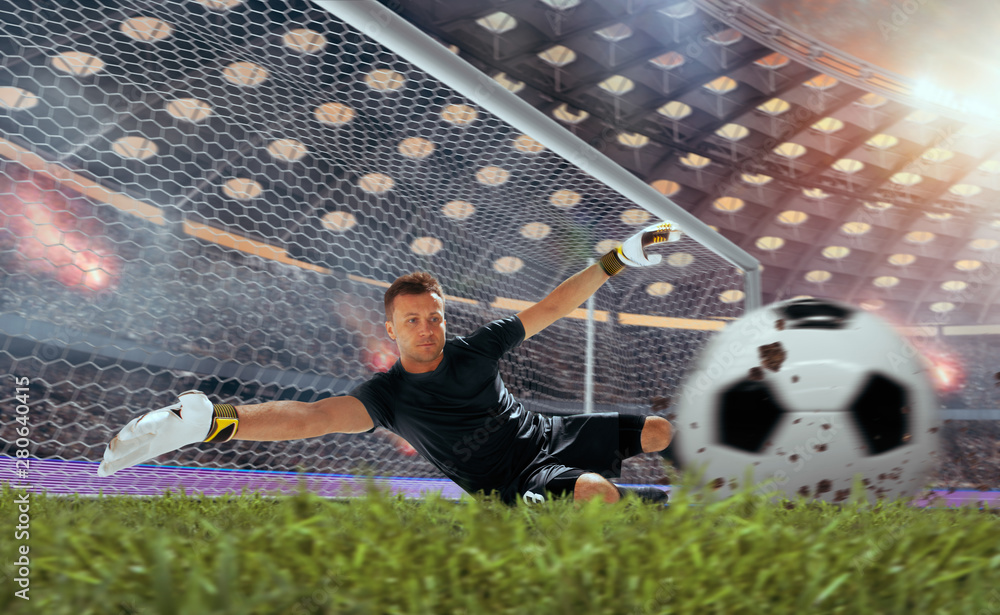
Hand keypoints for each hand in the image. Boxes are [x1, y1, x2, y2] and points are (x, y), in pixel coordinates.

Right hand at [98, 391, 237, 476]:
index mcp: (162, 416)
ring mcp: (146, 439)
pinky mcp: (147, 449)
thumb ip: (194, 401)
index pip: (150, 422)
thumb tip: (188, 395)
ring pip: (128, 448)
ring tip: (103, 466)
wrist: (196, 422)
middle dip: (121, 444)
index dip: (140, 427)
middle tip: (109, 454)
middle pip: (133, 436)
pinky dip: (117, 465)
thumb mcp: (199, 406)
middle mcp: (150, 427)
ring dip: (115, 456)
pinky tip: (102, 473)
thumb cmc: (197, 412)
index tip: (128, 434)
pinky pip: (131, 458)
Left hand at [600, 221, 681, 275]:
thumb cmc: (633, 257)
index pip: (659, 236)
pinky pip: (656, 226)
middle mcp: (645, 233)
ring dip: (669, 225)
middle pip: (660, 229)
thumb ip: (651, 260)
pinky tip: (670, 224)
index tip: (678, 236)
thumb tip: (661, 257)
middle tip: (682, 230)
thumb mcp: (642, 262)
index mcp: (644, 240)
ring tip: (679, 226)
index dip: (669, 236)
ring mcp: (645, 231)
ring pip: (659, 226)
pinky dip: (664, 225)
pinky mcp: (646, 231)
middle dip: (671, 229)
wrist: (623, 252)